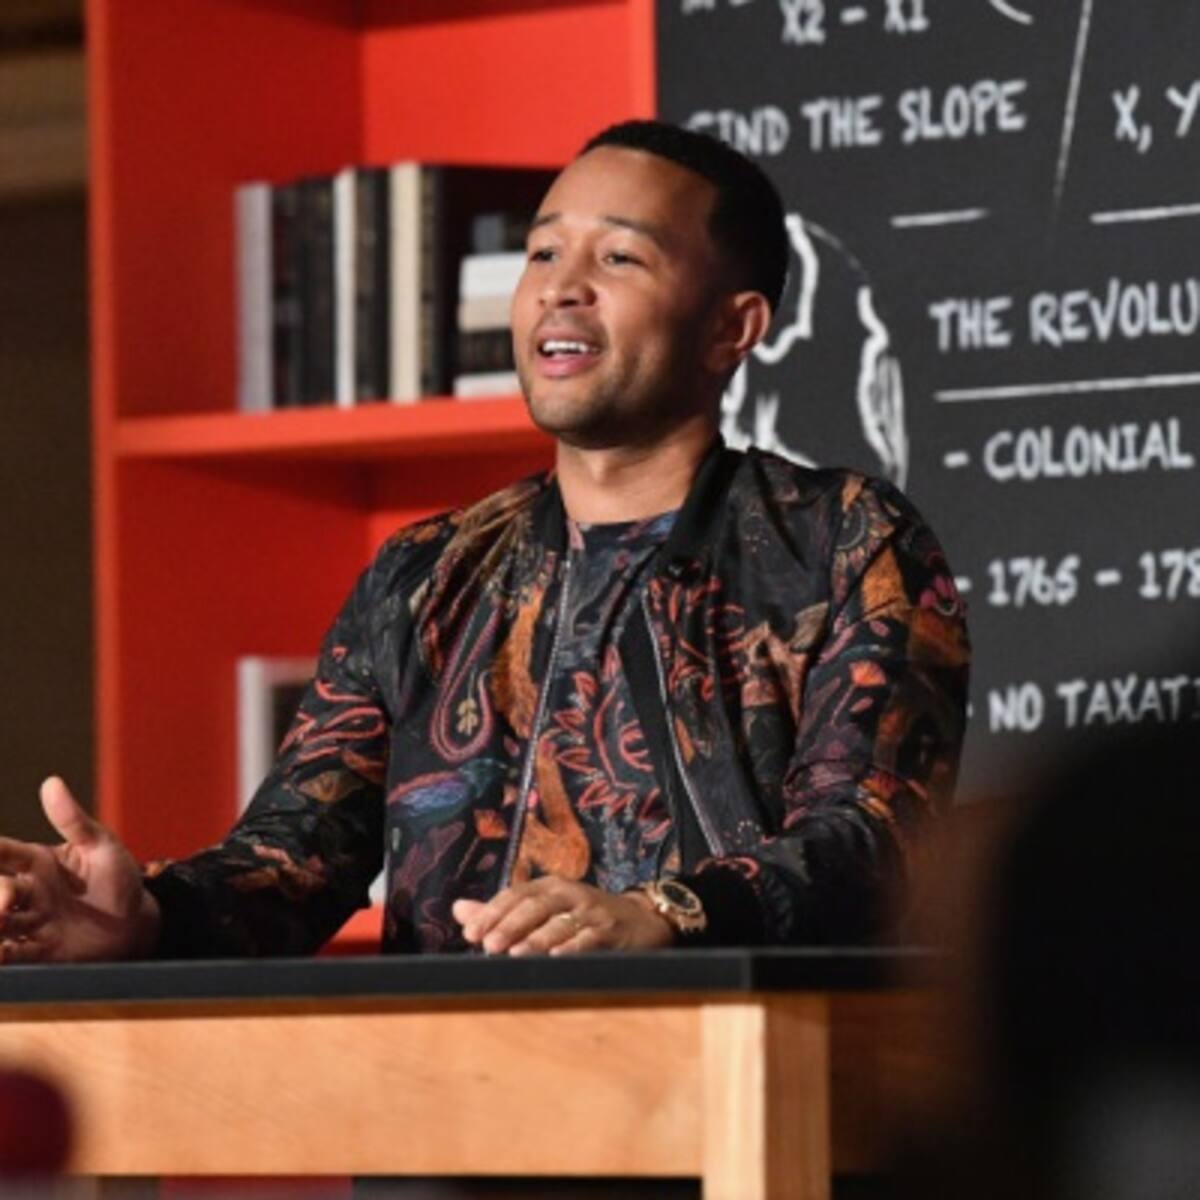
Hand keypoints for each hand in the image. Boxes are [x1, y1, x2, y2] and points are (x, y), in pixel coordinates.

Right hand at [0, 777, 160, 963]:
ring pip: (1, 923)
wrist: (136, 922)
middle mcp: (28, 892)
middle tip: (6, 898)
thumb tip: (52, 782)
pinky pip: (17, 953)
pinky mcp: (41, 950)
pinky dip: (6, 954)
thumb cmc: (119, 877)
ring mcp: (32, 922)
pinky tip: (2, 953)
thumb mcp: (100, 845)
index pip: (4, 853)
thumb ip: (73, 820)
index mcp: (37, 862)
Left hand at [451, 876, 674, 956]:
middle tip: (488, 944)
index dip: (493, 912)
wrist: (642, 920)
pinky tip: (558, 958)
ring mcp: (592, 912)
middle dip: (510, 925)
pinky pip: (590, 940)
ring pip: (560, 924)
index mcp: (550, 886)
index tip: (471, 933)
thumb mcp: (545, 908)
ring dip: (537, 939)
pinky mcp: (612, 932)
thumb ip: (503, 912)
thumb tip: (458, 910)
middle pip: (536, 906)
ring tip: (515, 954)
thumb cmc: (584, 915)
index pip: (516, 894)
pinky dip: (573, 948)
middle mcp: (570, 893)